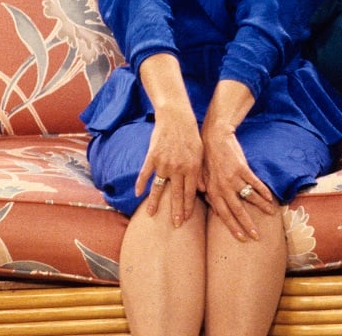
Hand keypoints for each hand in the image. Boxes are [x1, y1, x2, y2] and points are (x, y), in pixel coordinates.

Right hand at [136, 103, 202, 226]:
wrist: (176, 117)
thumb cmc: (191, 135)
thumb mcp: (200, 152)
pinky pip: (145, 174)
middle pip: (176, 194)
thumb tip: (203, 190)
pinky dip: (140, 184)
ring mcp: (164, 163)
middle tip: (174, 225)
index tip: (185, 218)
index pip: (190, 192)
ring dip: (155, 202)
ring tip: (151, 214)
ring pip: (159, 187)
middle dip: (175, 212)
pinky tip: (138, 194)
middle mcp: (178, 168)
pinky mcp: (152, 157)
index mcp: (192, 167)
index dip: (187, 207)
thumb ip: (200, 172)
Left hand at [200, 122, 276, 240]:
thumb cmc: (207, 157)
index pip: (223, 214)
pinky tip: (270, 198)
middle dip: (247, 224)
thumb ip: (207, 192)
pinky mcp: (242, 168)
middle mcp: (222, 188)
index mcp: (212, 192)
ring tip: (271, 213)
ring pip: (249, 197)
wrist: (214, 137)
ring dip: (261, 207)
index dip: (233, 227)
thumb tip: (213, 208)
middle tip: (256, 236)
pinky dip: (263, 191)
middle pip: (237, 210)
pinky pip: (255, 183)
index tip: (242, 238)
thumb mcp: (202, 177)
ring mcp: (233, 178)